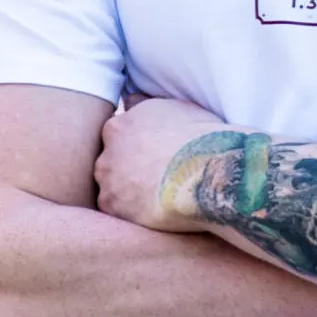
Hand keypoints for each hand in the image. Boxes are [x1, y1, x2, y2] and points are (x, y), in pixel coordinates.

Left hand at [94, 93, 225, 228]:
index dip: (134, 151)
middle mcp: (106, 153)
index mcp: (118, 127)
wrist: (210, 170)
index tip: (151, 160)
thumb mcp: (173, 108)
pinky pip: (118, 215)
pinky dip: (133, 217)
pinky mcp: (114, 209)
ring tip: (158, 202)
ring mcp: (108, 183)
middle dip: (127, 174)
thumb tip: (130, 99)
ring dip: (128, 197)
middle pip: (109, 166)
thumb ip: (146, 105)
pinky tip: (155, 216)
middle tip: (155, 183)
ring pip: (112, 192)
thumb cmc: (200, 138)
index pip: (115, 140)